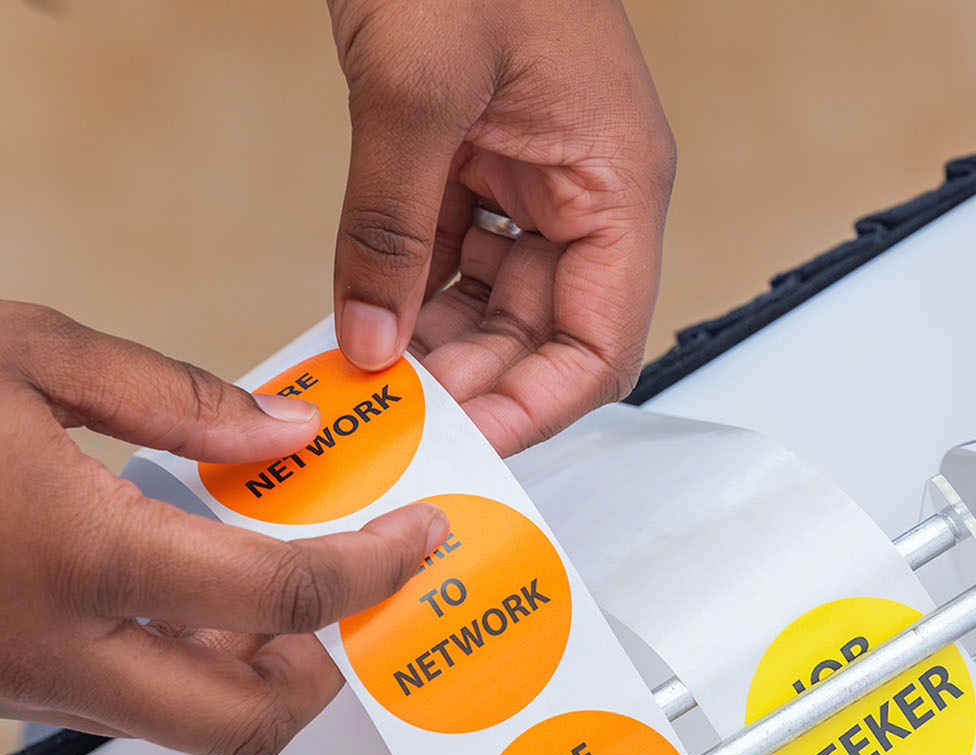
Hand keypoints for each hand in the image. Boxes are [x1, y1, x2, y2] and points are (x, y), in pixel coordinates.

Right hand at [0, 260, 444, 754]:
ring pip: (176, 723)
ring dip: (246, 670)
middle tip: (353, 589)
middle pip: (245, 723)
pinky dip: (171, 659)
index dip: (369, 573)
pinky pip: (110, 699)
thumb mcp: (41, 351)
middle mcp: (51, 648)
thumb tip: (280, 442)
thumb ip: (182, 405)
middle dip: (324, 670)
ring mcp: (8, 681)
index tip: (416, 543)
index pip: (279, 600)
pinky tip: (172, 574)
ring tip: (267, 570)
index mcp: (83, 556)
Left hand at [328, 0, 675, 454]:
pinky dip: (406, 294)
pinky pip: (450, 256)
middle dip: (472, 387)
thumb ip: (392, 227)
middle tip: (393, 428)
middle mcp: (585, 191)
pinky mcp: (476, 161)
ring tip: (366, 387)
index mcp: (616, 181)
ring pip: (494, 305)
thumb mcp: (418, 88)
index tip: (463, 446)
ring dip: (432, 349)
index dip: (539, 410)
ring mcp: (530, 178)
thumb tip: (374, 339)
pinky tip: (358, 326)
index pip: (602, 344)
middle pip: (544, 337)